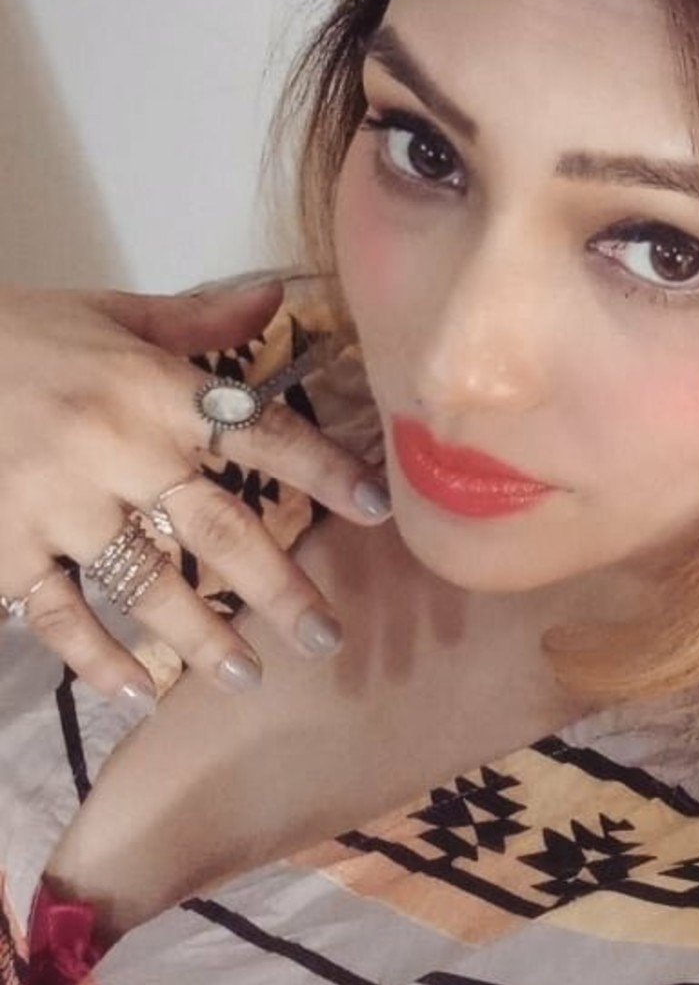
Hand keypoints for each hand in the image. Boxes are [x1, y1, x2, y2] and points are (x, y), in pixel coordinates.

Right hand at [0, 277, 390, 708]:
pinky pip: (54, 612)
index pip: (256, 432)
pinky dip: (95, 656)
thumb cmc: (23, 337)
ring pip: (143, 580)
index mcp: (151, 388)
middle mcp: (115, 447)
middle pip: (214, 525)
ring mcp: (56, 502)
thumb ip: (197, 320)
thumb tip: (278, 293)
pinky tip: (137, 691)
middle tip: (325, 636)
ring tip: (246, 677)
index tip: (375, 509)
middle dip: (277, 584)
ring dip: (199, 634)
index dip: (320, 469)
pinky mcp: (3, 545)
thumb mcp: (111, 314)